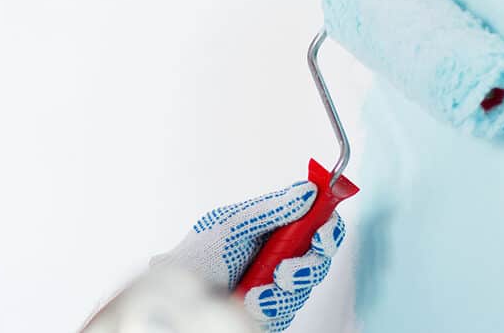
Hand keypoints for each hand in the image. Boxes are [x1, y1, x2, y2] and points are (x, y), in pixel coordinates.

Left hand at [150, 182, 345, 331]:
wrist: (175, 294)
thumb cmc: (196, 256)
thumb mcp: (232, 224)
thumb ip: (272, 209)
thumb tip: (307, 191)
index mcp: (276, 229)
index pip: (317, 224)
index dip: (328, 228)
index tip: (321, 233)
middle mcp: (281, 256)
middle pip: (319, 259)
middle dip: (307, 266)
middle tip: (284, 270)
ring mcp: (277, 284)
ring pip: (305, 288)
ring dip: (283, 291)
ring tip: (255, 292)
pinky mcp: (273, 310)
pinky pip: (288, 311)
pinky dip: (271, 308)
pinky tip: (252, 303)